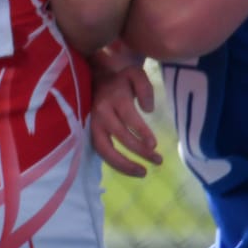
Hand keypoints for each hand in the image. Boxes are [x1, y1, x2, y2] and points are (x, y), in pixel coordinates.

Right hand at [91, 63, 160, 178]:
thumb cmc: (120, 80)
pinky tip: (130, 169)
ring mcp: (92, 125)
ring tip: (143, 172)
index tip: (155, 145)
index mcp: (114, 98)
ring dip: (123, 164)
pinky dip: (115, 163)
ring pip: (104, 149)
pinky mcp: (89, 134)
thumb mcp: (135, 75)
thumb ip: (145, 88)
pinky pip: (100, 152)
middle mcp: (101, 113)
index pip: (128, 118)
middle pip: (119, 136)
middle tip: (158, 160)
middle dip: (139, 151)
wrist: (94, 79)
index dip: (141, 132)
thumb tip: (148, 110)